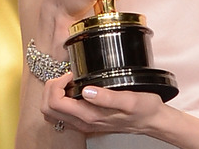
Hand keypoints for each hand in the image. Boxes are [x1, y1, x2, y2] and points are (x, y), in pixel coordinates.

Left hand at [40, 75, 167, 134]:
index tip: (71, 73)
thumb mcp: (130, 99)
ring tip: (69, 81)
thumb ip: (107, 97)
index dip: (57, 84)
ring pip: (52, 113)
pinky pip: (61, 115)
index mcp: (89, 116)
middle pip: (47, 109)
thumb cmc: (143, 109)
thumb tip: (86, 90)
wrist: (151, 121)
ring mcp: (82, 124)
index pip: (55, 103)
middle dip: (51, 88)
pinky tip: (75, 89)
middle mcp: (82, 123)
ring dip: (54, 94)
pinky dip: (61, 100)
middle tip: (68, 75)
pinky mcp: (86, 122)